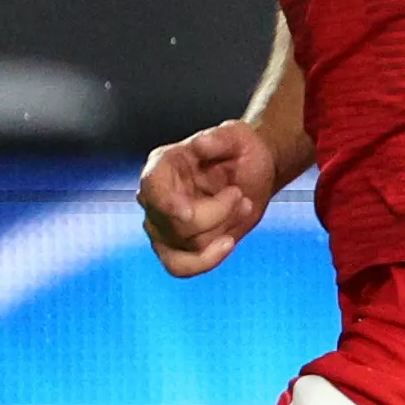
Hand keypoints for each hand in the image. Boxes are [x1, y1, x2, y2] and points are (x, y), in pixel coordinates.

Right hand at [139, 118, 293, 274]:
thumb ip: (220, 138)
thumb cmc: (240, 151)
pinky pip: (179, 267)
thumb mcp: (237, 136)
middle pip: (176, 224)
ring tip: (241, 206)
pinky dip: (205, 262)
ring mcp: (162, 225)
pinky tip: (228, 243)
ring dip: (223, 229)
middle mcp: (156, 197)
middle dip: (218, 213)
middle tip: (239, 194)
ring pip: (186, 246)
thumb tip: (200, 144)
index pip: (152, 188)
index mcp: (163, 165)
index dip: (166, 204)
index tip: (188, 213)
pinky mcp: (175, 247)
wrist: (252, 173)